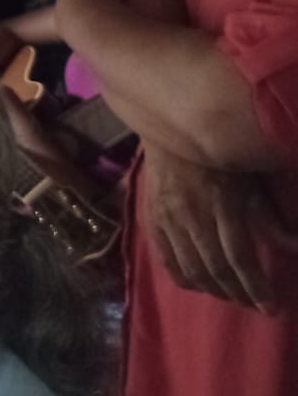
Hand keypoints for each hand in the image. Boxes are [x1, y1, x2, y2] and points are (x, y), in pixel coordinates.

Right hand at [142, 144, 297, 311]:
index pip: (239, 257)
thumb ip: (271, 216)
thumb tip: (296, 248)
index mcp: (219, 204)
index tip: (272, 307)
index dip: (256, 287)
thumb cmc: (218, 153)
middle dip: (238, 294)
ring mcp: (167, 218)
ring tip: (231, 297)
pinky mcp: (152, 218)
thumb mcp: (250, 179)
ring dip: (213, 290)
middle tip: (255, 307)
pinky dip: (183, 278)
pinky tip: (198, 286)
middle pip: (215, 268)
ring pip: (190, 268)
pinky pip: (166, 259)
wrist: (169, 127)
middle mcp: (190, 215)